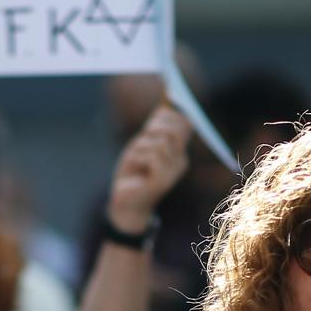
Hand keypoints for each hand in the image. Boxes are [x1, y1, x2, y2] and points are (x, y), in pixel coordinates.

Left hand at [105, 106, 191, 232]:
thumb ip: (154, 129)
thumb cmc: (133, 173)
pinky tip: (133, 166)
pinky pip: (152, 156)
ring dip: (141, 145)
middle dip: (155, 127)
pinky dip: (138, 156)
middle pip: (174, 130)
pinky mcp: (162, 181)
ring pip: (160, 142)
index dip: (168, 115)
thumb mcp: (143, 146)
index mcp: (179, 151)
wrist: (126, 203)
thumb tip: (164, 107)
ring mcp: (173, 172)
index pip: (184, 123)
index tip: (153, 119)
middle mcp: (180, 161)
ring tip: (134, 157)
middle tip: (142, 135)